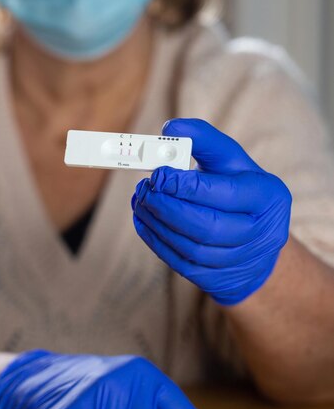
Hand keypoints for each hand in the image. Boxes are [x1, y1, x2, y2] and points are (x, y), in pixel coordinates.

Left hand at [132, 119, 291, 305]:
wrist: (256, 238)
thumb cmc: (238, 188)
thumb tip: (169, 129)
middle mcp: (262, 232)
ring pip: (193, 248)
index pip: (226, 193)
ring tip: (140, 202)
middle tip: (144, 190)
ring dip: (158, 225)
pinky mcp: (220, 280)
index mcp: (268, 195)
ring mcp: (242, 261)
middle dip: (169, 208)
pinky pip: (183, 264)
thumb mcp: (230, 160)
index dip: (188, 186)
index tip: (158, 174)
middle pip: (209, 227)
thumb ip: (204, 140)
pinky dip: (157, 243)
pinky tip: (144, 222)